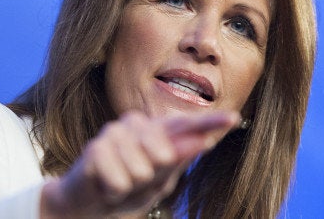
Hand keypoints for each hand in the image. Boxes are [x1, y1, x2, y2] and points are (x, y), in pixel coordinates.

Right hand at [40, 110, 239, 217]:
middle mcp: (137, 124)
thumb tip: (204, 141)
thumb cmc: (130, 189)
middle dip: (153, 177)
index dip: (210, 123)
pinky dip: (116, 191)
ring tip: (121, 182)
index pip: (186, 125)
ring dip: (132, 187)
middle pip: (165, 153)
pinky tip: (107, 185)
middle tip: (137, 179)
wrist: (88, 204)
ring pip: (142, 170)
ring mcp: (115, 133)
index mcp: (157, 131)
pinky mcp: (95, 148)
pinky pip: (120, 181)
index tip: (234, 119)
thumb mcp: (158, 181)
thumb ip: (178, 160)